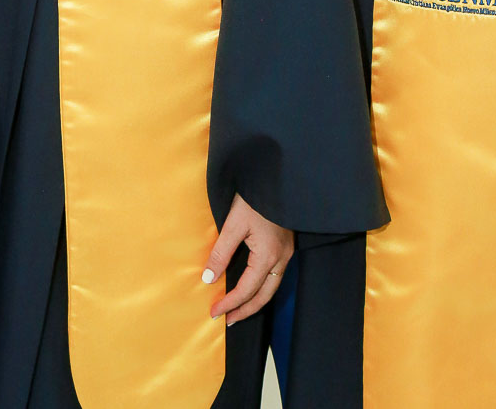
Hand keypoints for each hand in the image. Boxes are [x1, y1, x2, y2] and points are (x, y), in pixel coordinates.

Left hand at [201, 193, 293, 325]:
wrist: (276, 176)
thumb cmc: (255, 198)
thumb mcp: (233, 224)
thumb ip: (221, 253)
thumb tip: (209, 278)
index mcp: (268, 256)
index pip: (247, 290)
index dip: (229, 303)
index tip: (214, 312)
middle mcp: (281, 258)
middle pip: (264, 296)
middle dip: (246, 310)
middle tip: (228, 320)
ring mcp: (286, 253)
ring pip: (272, 287)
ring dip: (255, 301)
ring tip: (238, 309)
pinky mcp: (286, 246)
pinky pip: (275, 276)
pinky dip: (262, 288)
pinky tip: (252, 287)